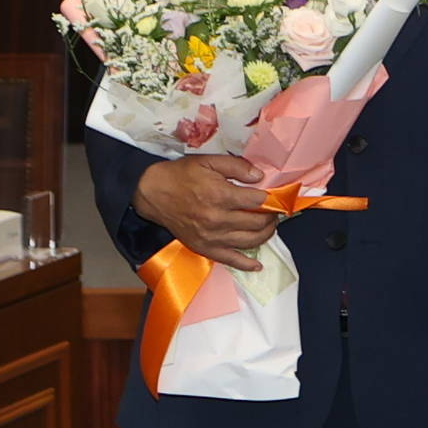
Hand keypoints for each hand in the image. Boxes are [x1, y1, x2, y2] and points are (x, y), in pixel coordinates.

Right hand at [135, 152, 280, 270]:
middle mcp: (217, 219)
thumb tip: (260, 176)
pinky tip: (257, 265)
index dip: (270, 198)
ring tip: (269, 226)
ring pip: (250, 241)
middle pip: (257, 222)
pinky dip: (246, 264)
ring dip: (266, 234)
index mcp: (220, 196)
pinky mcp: (204, 248)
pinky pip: (229, 260)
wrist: (153, 193)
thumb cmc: (181, 176)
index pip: (258, 201)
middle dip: (271, 217)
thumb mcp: (209, 162)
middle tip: (275, 211)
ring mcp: (211, 237)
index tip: (274, 196)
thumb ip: (237, 167)